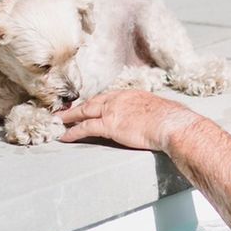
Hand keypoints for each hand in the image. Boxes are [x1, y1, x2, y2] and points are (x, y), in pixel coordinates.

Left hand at [55, 90, 199, 150]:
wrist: (171, 124)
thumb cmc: (172, 120)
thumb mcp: (160, 110)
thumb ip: (152, 113)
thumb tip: (158, 119)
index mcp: (131, 94)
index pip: (108, 97)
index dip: (96, 102)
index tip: (88, 106)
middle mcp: (119, 99)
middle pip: (92, 101)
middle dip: (77, 107)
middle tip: (64, 111)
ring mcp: (112, 111)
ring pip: (84, 112)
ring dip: (69, 117)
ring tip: (58, 122)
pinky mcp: (109, 125)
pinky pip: (85, 128)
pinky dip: (72, 132)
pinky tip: (64, 136)